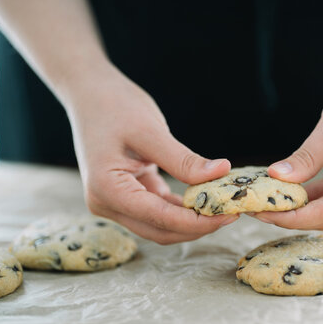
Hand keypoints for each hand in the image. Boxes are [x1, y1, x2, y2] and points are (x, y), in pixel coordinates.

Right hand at [63, 63, 237, 243]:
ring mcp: (114, 202)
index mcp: (107, 190)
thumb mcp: (151, 132)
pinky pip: (158, 211)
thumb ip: (184, 160)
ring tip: (222, 206)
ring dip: (191, 220)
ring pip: (160, 225)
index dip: (197, 222)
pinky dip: (181, 209)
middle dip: (197, 226)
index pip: (160, 218)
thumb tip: (221, 172)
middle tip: (231, 213)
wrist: (91, 93)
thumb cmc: (115, 106)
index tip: (228, 215)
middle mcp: (106, 203)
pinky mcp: (126, 194)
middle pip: (160, 230)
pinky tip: (205, 199)